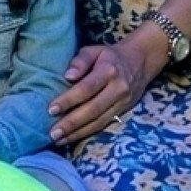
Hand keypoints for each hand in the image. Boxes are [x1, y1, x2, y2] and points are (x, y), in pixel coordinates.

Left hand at [48, 35, 162, 143]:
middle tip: (53, 132)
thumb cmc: (108, 56)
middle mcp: (118, 89)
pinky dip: (87, 133)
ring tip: (59, 139)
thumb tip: (68, 76)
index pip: (86, 88)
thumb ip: (79, 61)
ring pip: (99, 121)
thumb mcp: (93, 50)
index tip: (51, 109)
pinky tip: (72, 137)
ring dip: (78, 133)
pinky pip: (104, 124)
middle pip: (93, 109)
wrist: (139, 61)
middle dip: (71, 123)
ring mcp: (123, 102)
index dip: (69, 100)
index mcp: (108, 71)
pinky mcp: (124, 111)